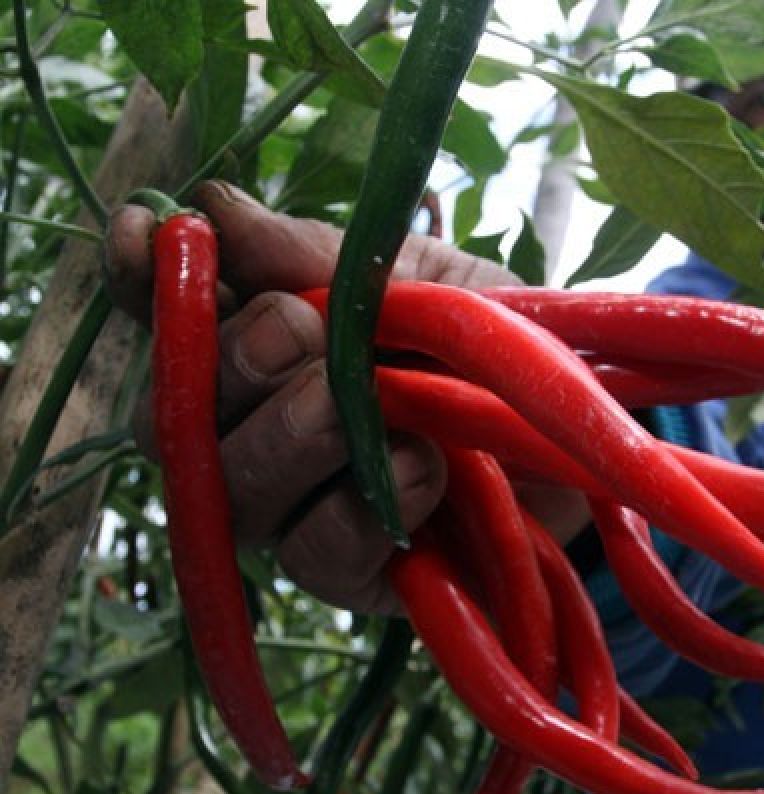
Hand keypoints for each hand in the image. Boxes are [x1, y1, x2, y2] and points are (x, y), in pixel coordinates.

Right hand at [105, 180, 522, 614]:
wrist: (585, 426)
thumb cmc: (497, 345)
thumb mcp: (430, 282)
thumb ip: (329, 263)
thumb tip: (220, 211)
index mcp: (270, 345)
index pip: (173, 317)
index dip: (141, 279)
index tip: (150, 233)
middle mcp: (261, 431)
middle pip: (179, 415)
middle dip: (232, 364)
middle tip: (294, 332)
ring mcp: (301, 509)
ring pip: (236, 488)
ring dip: (289, 436)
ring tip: (359, 402)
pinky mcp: (355, 575)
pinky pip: (316, 553)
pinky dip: (357, 509)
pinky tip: (425, 469)